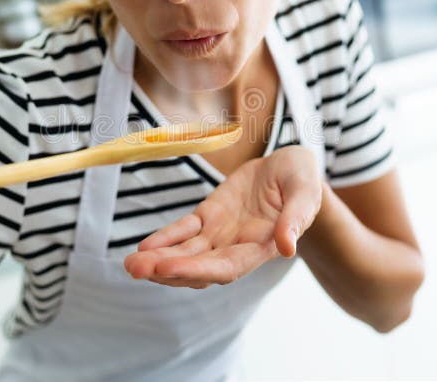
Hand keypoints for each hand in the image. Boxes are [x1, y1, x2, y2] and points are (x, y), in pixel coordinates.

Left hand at [124, 146, 322, 287]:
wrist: (290, 166)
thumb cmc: (302, 178)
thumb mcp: (306, 191)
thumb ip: (297, 217)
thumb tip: (288, 247)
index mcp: (262, 246)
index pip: (227, 267)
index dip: (197, 269)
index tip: (168, 268)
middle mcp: (237, 247)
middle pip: (199, 267)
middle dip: (168, 270)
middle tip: (136, 269)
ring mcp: (221, 233)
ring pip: (186, 252)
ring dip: (159, 260)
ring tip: (131, 264)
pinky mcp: (210, 215)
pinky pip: (184, 230)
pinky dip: (165, 238)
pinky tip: (144, 246)